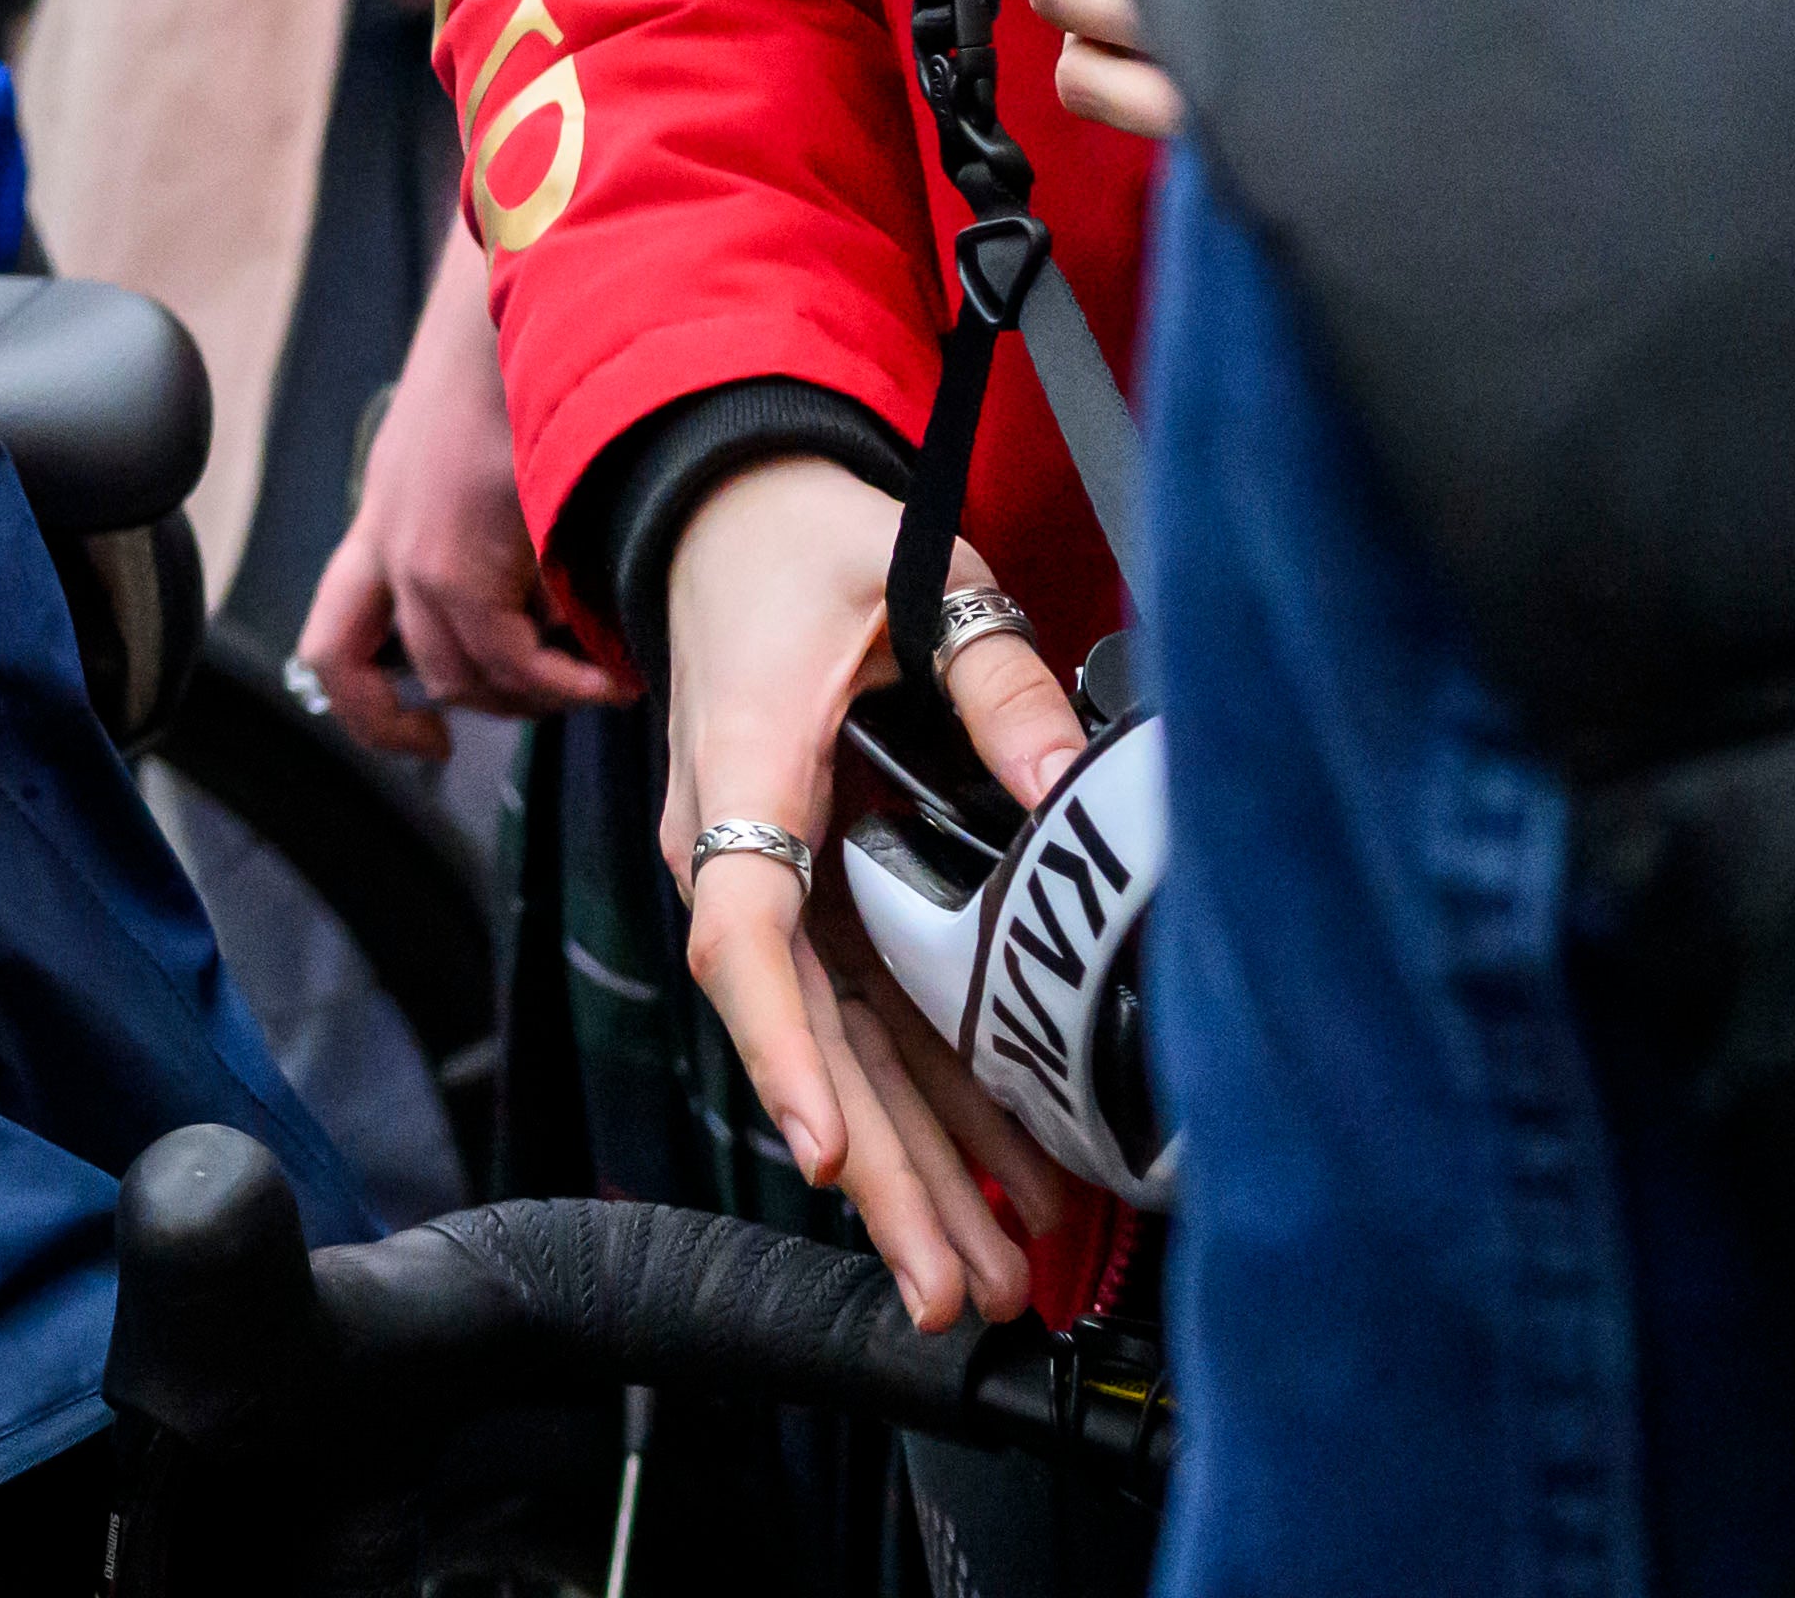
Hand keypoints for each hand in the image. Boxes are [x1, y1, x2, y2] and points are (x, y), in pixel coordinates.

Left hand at [296, 220, 623, 758]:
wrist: (523, 285)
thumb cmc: (530, 353)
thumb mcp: (495, 451)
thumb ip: (506, 529)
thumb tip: (567, 607)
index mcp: (384, 518)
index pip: (335, 645)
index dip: (370, 713)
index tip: (428, 741)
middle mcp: (384, 540)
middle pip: (418, 673)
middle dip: (498, 702)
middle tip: (573, 688)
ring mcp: (410, 547)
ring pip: (465, 676)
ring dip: (542, 695)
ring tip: (608, 676)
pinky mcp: (452, 550)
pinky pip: (508, 658)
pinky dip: (565, 682)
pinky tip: (615, 671)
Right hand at [653, 450, 1087, 1322]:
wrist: (724, 506)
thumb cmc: (797, 542)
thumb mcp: (907, 578)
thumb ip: (993, 678)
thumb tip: (1070, 782)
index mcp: (741, 778)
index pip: (746, 937)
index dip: (788, 1053)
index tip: (827, 1156)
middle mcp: (736, 850)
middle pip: (802, 1038)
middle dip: (878, 1174)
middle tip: (948, 1287)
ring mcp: (773, 878)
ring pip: (838, 1049)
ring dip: (908, 1169)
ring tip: (980, 1280)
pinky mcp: (813, 890)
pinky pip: (867, 1015)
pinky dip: (925, 1107)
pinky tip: (989, 1188)